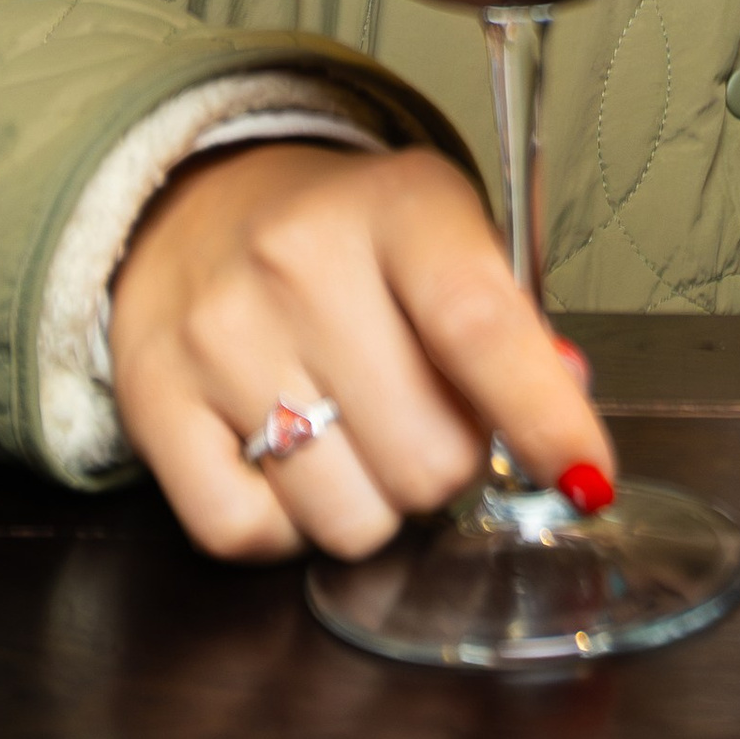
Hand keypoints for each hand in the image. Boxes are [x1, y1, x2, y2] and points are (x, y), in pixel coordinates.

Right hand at [107, 141, 611, 561]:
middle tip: (426, 418)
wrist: (200, 203)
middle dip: (450, 463)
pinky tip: (291, 464)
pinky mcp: (152, 400)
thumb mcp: (446, 237)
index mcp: (398, 205)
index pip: (482, 328)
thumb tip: (569, 419)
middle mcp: (300, 260)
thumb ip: (511, 329)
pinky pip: (250, 535)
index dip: (545, 417)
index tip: (587, 475)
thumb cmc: (351, 238)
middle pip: (427, 454)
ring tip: (355, 433)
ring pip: (348, 516)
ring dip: (373, 503)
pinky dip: (287, 529)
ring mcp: (219, 332)